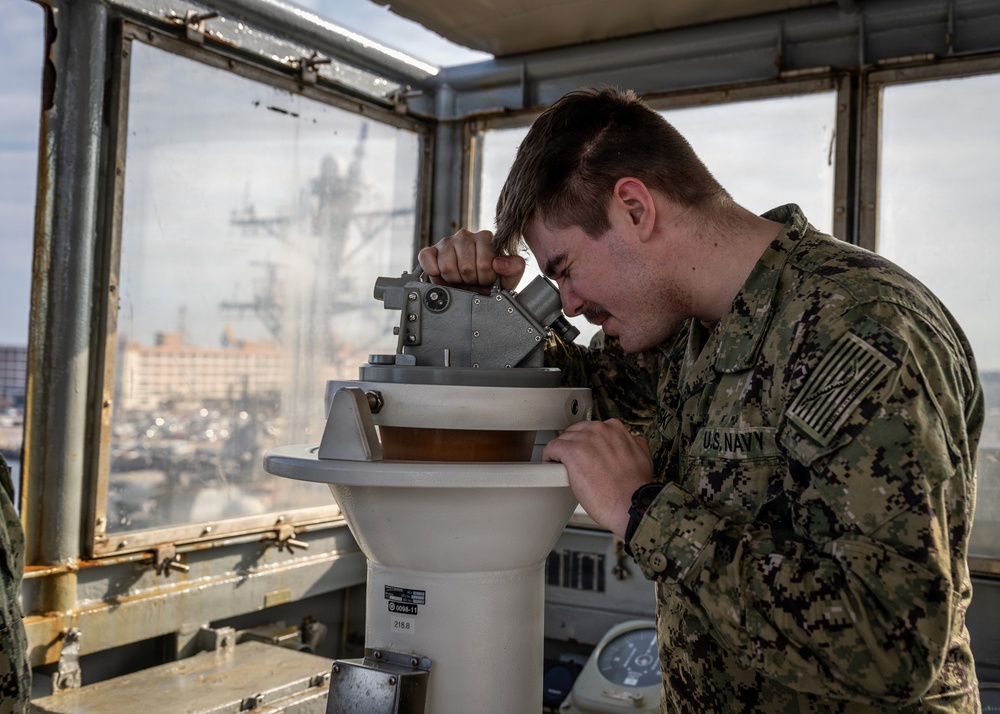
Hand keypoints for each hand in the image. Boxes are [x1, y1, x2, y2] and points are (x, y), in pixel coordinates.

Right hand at [417, 228, 525, 292]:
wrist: (472, 290)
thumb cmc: (491, 282)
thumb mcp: (510, 277)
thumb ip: (514, 267)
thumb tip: (498, 263)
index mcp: (486, 238)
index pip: (484, 263)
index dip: (485, 278)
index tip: (486, 280)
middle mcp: (465, 236)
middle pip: (465, 267)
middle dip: (470, 280)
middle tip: (472, 280)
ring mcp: (447, 242)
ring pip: (447, 266)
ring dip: (454, 279)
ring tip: (460, 278)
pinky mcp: (430, 250)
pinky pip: (426, 259)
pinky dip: (433, 271)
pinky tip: (442, 274)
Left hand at [542, 419, 652, 536]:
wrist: (630, 504)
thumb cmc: (635, 487)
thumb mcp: (642, 455)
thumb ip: (632, 443)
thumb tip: (628, 441)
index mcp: (614, 428)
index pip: (591, 429)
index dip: (585, 442)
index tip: (584, 452)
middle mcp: (599, 430)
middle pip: (575, 432)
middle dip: (573, 446)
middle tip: (572, 461)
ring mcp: (585, 440)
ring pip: (563, 439)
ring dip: (561, 452)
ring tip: (561, 465)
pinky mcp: (572, 452)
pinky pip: (552, 447)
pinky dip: (549, 456)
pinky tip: (551, 464)